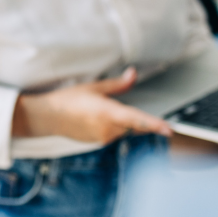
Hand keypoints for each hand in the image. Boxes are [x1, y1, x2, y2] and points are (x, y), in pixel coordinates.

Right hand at [14, 68, 173, 144]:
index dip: (154, 125)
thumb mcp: (94, 87)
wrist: (49, 117)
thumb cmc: (69, 99)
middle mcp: (107, 128)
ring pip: (123, 129)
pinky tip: (93, 119)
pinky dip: (110, 126)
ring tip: (95, 111)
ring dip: (118, 120)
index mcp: (108, 112)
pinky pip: (113, 134)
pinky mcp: (99, 142)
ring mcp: (103, 137)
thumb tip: (133, 74)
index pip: (136, 119)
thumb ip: (118, 84)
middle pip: (132, 124)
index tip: (168, 129)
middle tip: (108, 104)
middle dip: (129, 115)